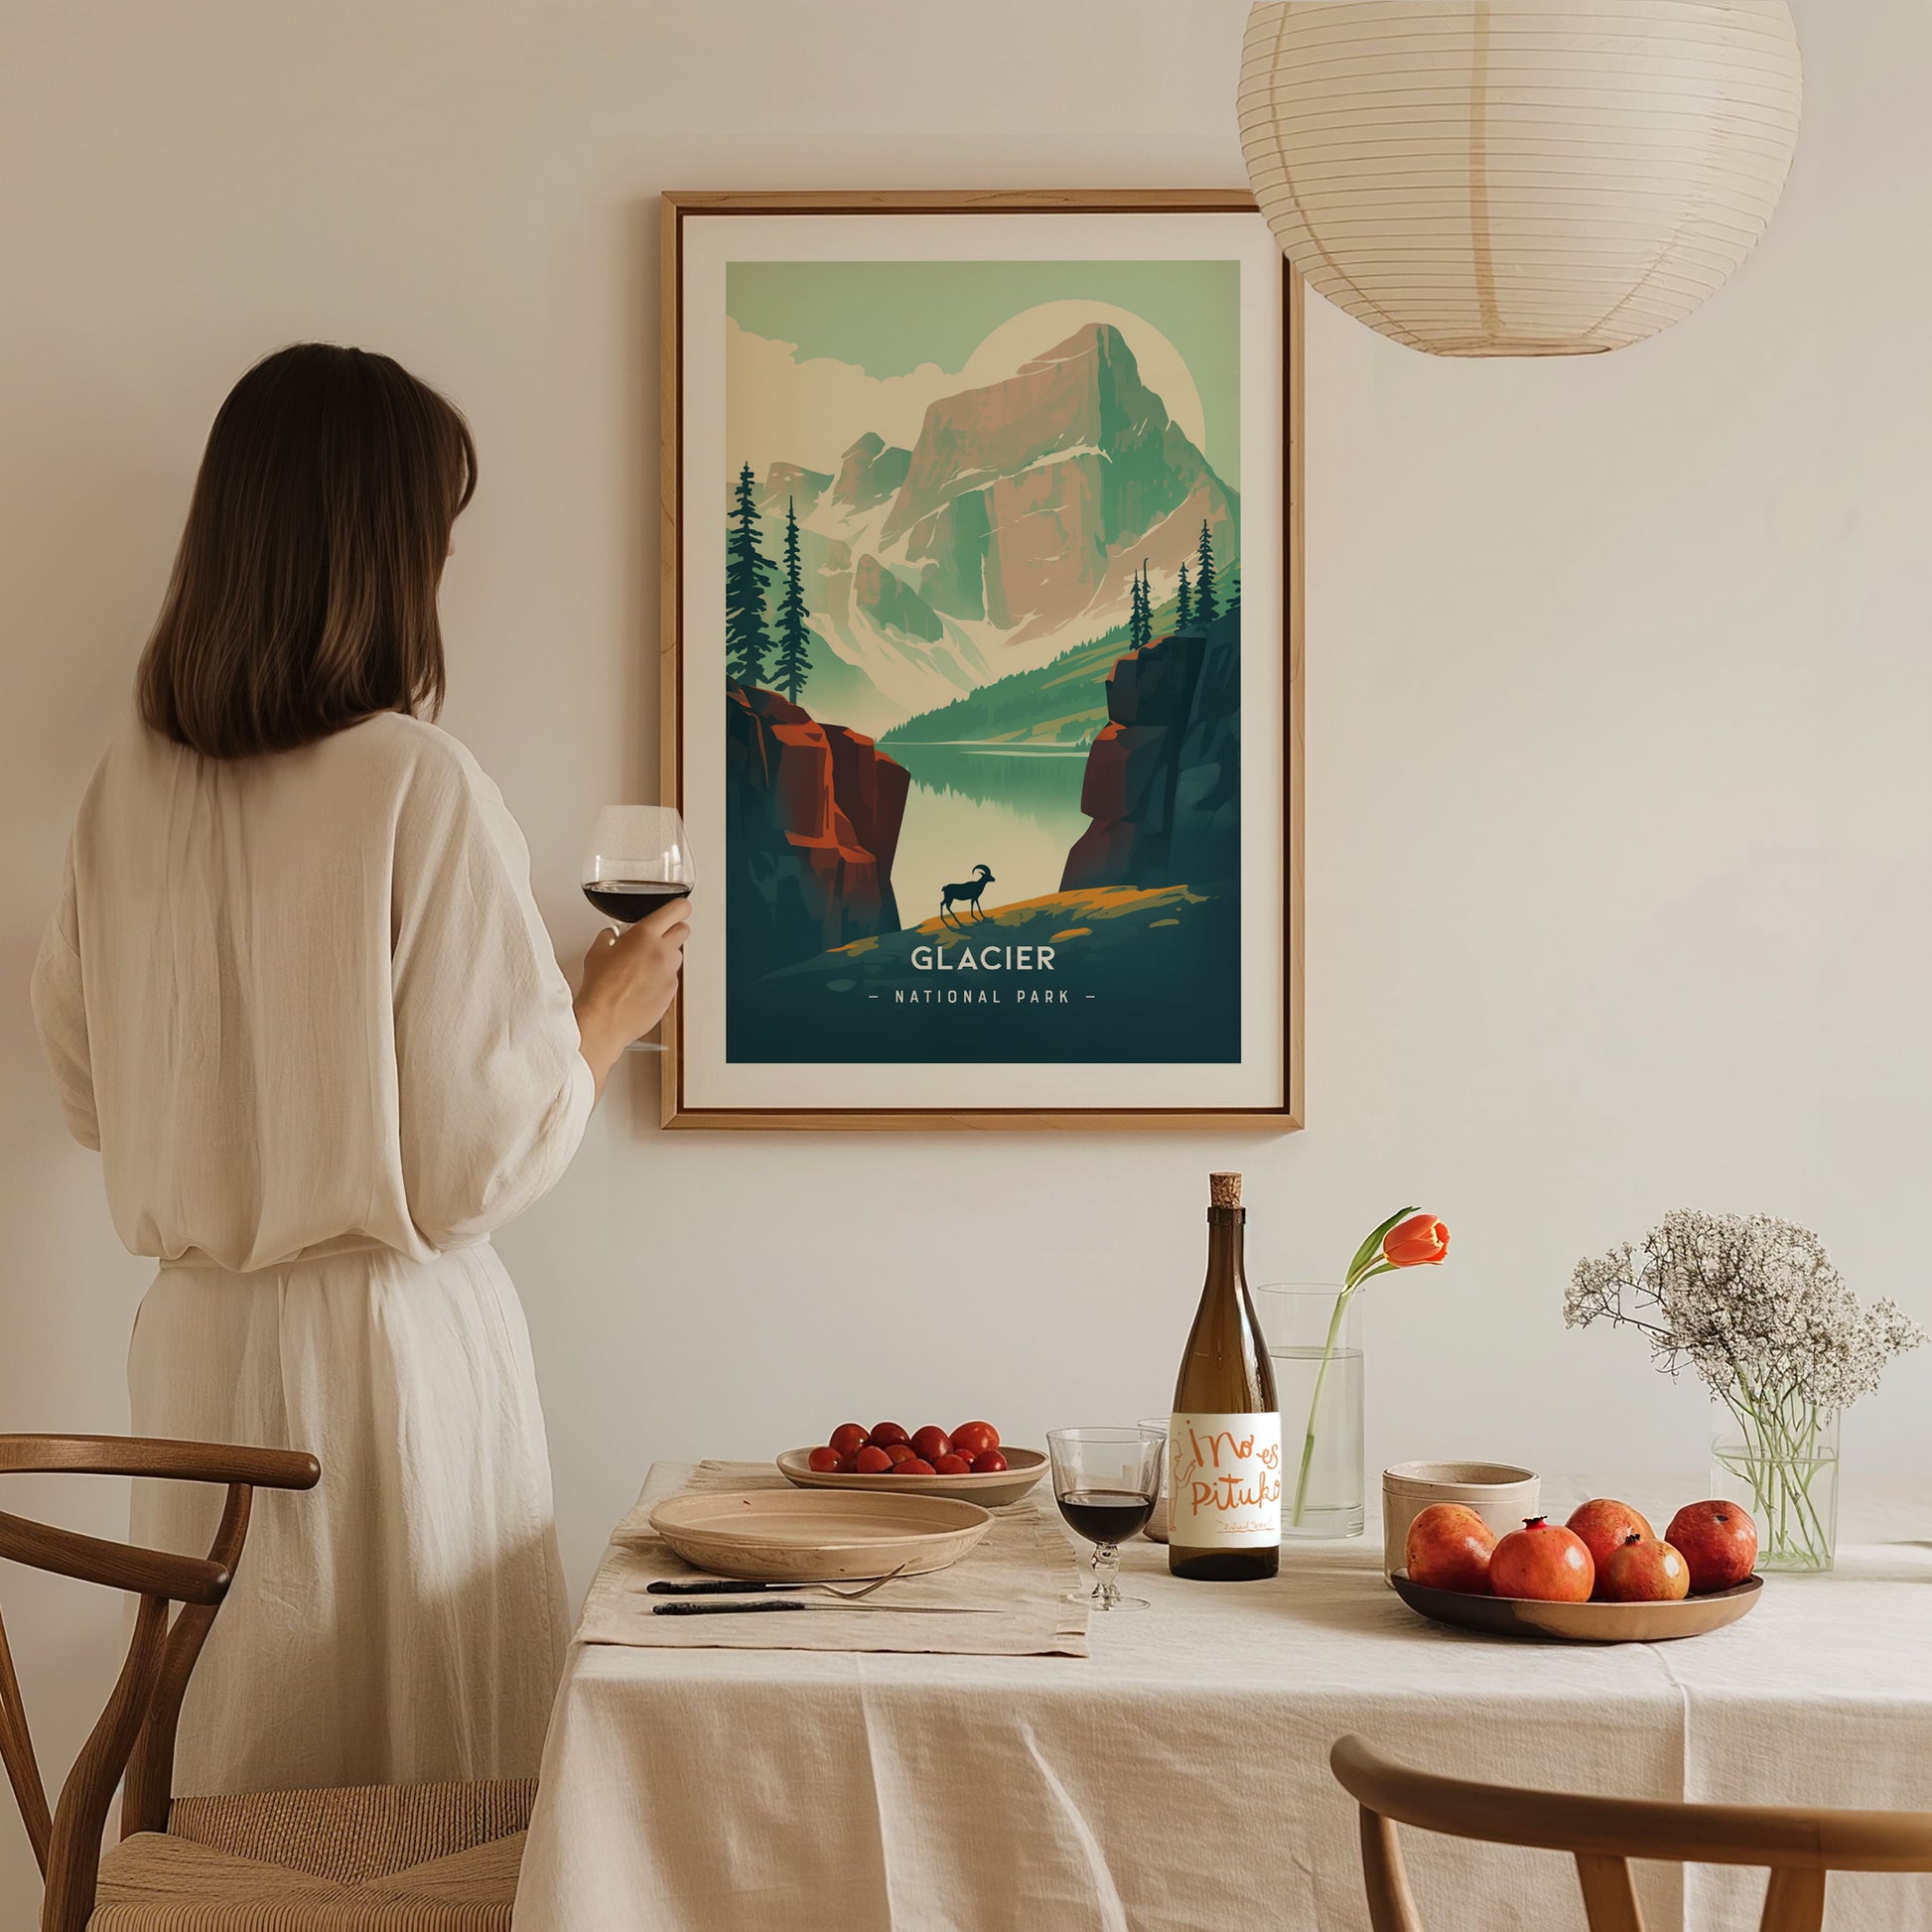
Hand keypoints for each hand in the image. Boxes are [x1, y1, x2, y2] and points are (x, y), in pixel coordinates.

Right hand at [574, 896, 689, 1095]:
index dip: (679, 908)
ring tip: (644, 966)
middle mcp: (662, 952)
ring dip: (666, 956)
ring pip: (677, 956)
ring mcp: (669, 973)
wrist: (605, 1020)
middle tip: (657, 938)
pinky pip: (672, 978)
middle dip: (672, 930)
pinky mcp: (671, 992)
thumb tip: (613, 936)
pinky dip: (662, 978)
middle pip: (683, 930)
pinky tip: (643, 985)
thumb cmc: (600, 988)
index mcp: (645, 935)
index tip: (678, 909)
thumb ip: (610, 937)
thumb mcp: (597, 952)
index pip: (678, 909)